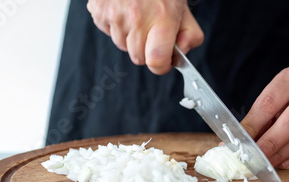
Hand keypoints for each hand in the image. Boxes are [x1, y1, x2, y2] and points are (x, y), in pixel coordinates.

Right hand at [87, 0, 203, 74]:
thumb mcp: (183, 9)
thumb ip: (189, 36)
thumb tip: (178, 57)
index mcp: (162, 18)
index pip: (156, 61)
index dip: (162, 66)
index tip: (165, 61)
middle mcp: (136, 18)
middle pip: (139, 58)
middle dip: (147, 50)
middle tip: (152, 30)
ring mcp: (114, 15)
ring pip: (123, 46)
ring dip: (131, 37)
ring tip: (138, 15)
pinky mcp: (99, 11)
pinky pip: (109, 32)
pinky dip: (117, 26)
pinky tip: (125, 9)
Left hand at [240, 67, 288, 168]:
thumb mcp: (277, 96)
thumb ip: (260, 117)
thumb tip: (239, 142)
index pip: (269, 103)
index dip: (254, 125)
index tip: (241, 142)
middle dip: (271, 143)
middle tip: (255, 158)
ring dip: (282, 153)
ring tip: (267, 163)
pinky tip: (284, 163)